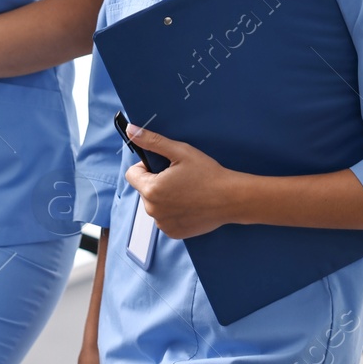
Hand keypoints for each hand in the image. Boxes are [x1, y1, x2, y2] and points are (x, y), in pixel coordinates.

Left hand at [122, 125, 238, 238]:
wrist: (231, 198)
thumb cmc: (208, 174)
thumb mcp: (180, 151)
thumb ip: (152, 141)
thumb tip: (131, 131)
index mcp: (151, 190)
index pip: (132, 174)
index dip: (146, 167)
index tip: (164, 166)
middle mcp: (153, 210)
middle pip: (144, 190)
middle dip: (156, 182)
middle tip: (180, 178)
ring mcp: (163, 224)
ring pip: (155, 205)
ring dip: (164, 198)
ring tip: (187, 191)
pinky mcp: (173, 232)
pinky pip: (165, 218)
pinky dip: (173, 212)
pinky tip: (190, 205)